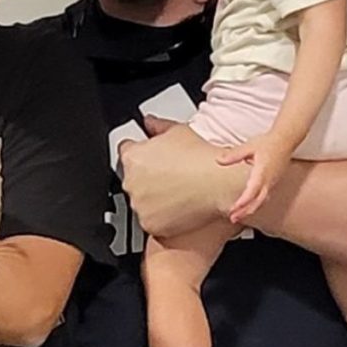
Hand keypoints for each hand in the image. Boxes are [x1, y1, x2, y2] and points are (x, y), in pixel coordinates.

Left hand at [119, 123, 235, 236]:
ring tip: (178, 191)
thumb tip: (149, 123)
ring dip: (153, 198)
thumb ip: (158, 126)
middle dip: (147, 177)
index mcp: (133, 157)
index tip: (150, 157)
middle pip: (133, 178)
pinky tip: (179, 206)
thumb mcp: (179, 131)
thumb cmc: (203, 159)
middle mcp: (131, 182)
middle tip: (171, 175)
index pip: (126, 151)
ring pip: (142, 201)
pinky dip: (162, 217)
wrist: (220, 185)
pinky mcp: (150, 224)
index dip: (140, 152)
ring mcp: (139, 205)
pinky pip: (151, 220)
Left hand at [219, 132, 294, 222]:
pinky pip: (265, 196)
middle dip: (245, 211)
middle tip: (233, 218)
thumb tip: (218, 160)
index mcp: (262, 172)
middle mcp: (269, 180)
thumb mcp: (249, 146)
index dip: (243, 202)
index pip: (252, 191)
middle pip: (258, 201)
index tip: (234, 209)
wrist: (286, 139)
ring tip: (238, 216)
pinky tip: (249, 206)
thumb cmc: (268, 143)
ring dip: (250, 209)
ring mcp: (273, 182)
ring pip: (262, 200)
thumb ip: (234, 155)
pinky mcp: (274, 182)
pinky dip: (256, 204)